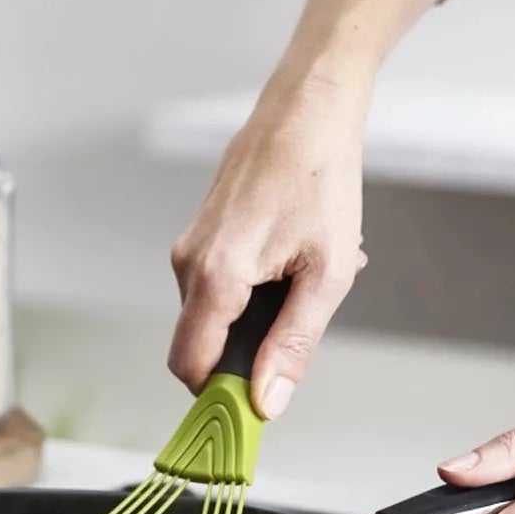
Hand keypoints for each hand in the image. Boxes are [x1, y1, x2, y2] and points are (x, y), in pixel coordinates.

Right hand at [167, 74, 369, 417]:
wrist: (307, 110)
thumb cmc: (320, 178)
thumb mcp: (325, 275)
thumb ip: (293, 344)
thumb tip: (267, 401)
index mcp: (215, 277)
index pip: (190, 366)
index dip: (219, 395)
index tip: (255, 403)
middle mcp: (189, 264)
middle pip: (202, 344)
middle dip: (247, 350)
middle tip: (300, 319)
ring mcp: (190, 247)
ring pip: (212, 315)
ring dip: (256, 315)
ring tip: (303, 275)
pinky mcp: (200, 235)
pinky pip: (217, 286)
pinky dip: (252, 288)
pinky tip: (290, 256)